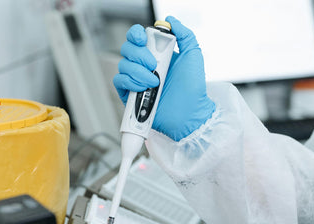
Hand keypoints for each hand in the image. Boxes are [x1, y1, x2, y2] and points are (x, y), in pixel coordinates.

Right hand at [113, 16, 214, 140]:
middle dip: (138, 55)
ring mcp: (137, 81)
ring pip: (122, 65)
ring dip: (138, 72)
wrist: (189, 113)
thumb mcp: (193, 55)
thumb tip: (170, 20)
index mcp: (156, 55)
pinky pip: (119, 82)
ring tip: (155, 82)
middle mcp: (144, 66)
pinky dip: (130, 82)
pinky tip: (144, 88)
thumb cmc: (193, 88)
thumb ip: (184, 34)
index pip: (137, 38)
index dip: (135, 34)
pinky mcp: (131, 96)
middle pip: (126, 49)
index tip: (142, 38)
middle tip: (154, 65)